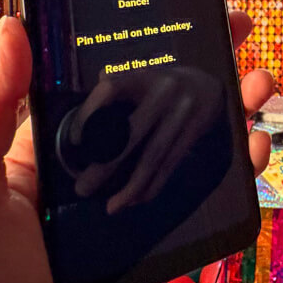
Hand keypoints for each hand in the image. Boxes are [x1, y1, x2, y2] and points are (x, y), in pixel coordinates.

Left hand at [64, 66, 226, 214]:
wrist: (208, 84)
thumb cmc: (161, 84)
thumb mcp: (138, 75)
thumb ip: (113, 86)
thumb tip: (85, 108)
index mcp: (141, 76)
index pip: (109, 90)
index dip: (88, 115)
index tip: (74, 141)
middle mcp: (163, 92)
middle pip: (131, 134)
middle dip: (105, 166)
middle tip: (82, 189)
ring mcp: (181, 113)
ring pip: (153, 157)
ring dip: (130, 187)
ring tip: (111, 207)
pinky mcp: (195, 131)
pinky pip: (170, 164)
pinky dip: (152, 185)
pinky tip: (135, 200)